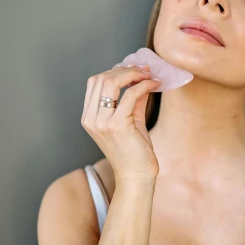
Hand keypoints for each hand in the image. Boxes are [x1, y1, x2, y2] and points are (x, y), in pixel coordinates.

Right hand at [81, 63, 160, 183]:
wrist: (136, 175)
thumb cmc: (134, 151)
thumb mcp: (131, 119)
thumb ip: (133, 99)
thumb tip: (142, 78)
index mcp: (89, 117)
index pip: (95, 82)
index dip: (115, 71)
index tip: (134, 69)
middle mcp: (91, 118)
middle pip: (101, 78)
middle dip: (125, 69)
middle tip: (144, 70)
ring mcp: (102, 122)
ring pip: (112, 82)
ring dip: (133, 74)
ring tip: (149, 76)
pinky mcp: (117, 124)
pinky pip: (130, 94)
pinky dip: (144, 85)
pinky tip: (154, 85)